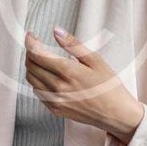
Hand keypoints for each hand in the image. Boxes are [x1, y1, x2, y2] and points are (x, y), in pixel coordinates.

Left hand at [24, 28, 144, 138]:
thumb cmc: (109, 86)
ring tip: (41, 60)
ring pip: (31, 79)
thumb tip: (57, 31)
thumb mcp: (95, 60)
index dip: (30, 42)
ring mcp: (55, 100)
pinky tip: (47, 77)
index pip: (37, 54)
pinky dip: (37, 81)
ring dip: (32, 67)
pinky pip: (37, 93)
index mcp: (68, 72)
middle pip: (31, 66)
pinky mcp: (55, 110)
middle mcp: (58, 87)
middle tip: (36, 46)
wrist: (116, 114)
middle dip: (30, 52)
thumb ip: (73, 45)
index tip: (31, 35)